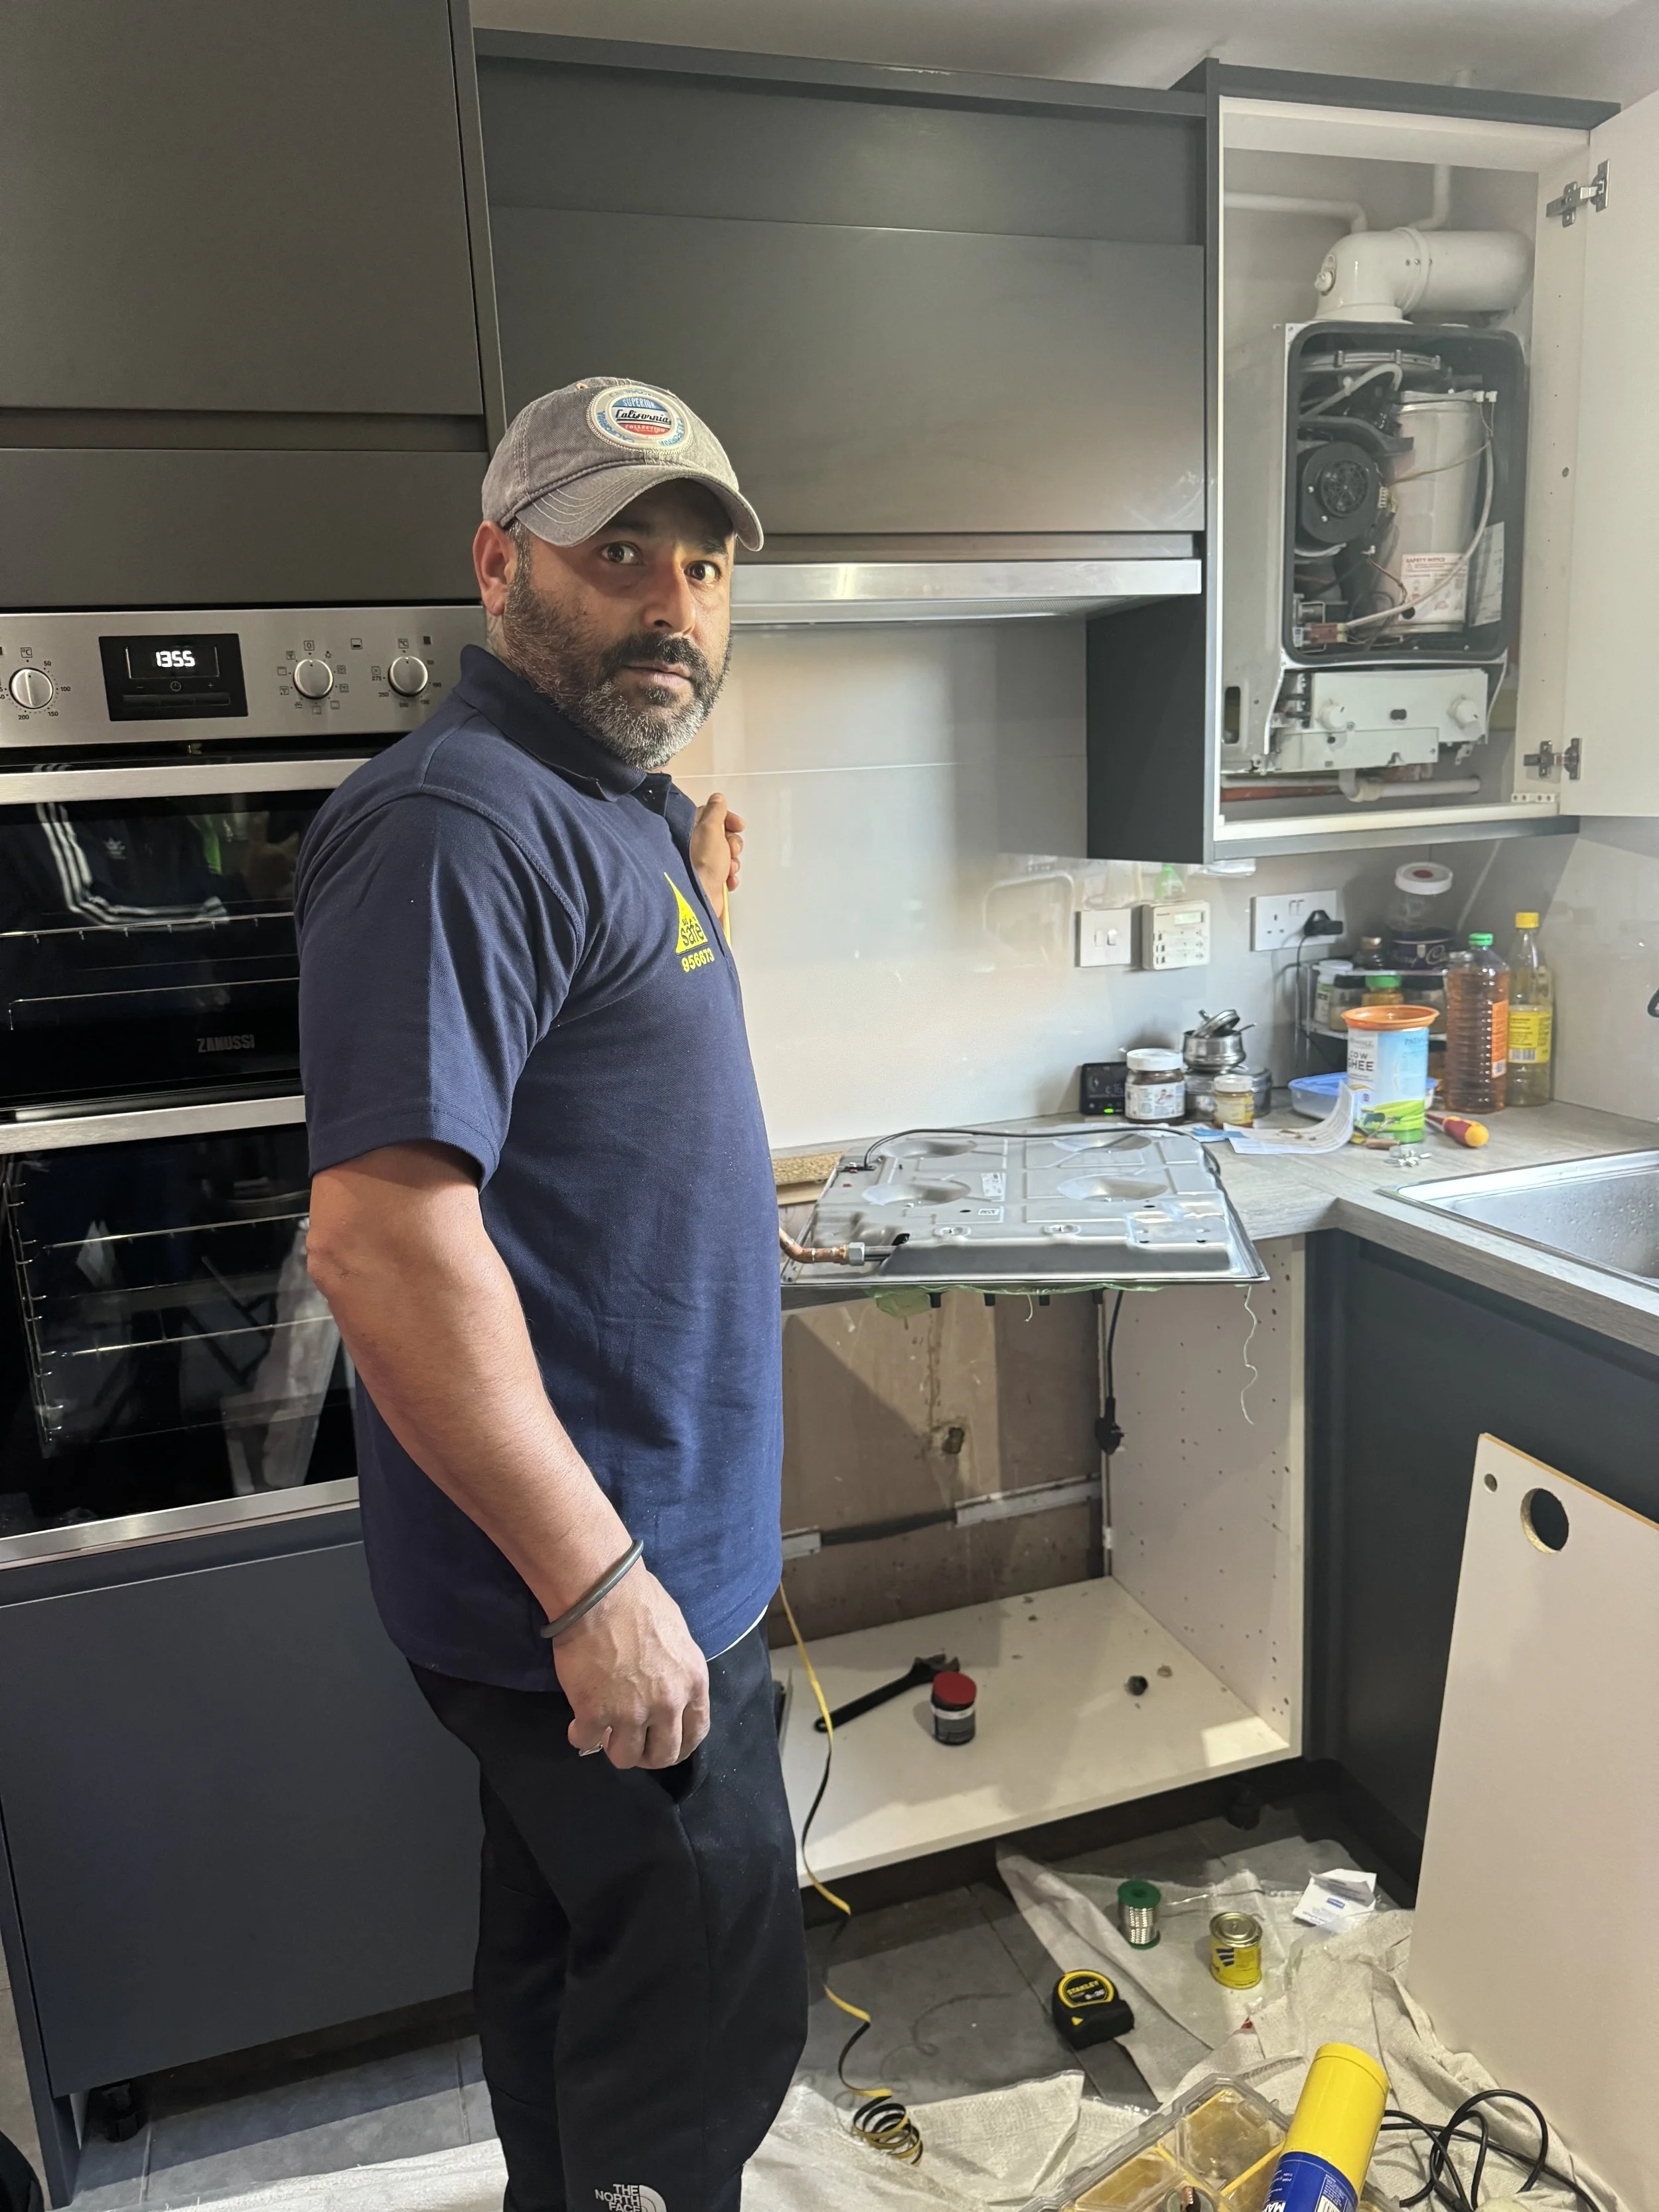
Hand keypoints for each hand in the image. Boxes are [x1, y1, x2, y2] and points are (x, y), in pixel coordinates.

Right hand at [550, 1564, 710, 1769]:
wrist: (600, 1593)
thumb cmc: (639, 1601)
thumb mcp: (677, 1635)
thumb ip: (677, 1670)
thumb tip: (668, 1685)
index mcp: (693, 1682)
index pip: (696, 1733)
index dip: (679, 1746)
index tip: (663, 1744)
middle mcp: (668, 1703)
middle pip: (663, 1755)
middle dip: (646, 1755)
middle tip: (630, 1742)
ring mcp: (631, 1712)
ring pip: (625, 1757)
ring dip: (613, 1748)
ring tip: (603, 1732)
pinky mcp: (595, 1713)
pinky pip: (587, 1742)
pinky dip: (581, 1736)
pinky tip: (577, 1724)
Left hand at [691, 792, 743, 908]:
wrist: (698, 898)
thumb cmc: (701, 865)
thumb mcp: (710, 829)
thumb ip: (715, 811)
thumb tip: (718, 799)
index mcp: (692, 830)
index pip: (712, 814)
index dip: (727, 818)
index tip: (737, 825)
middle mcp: (695, 845)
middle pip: (723, 835)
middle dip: (733, 843)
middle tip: (730, 850)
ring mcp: (703, 862)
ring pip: (727, 854)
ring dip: (733, 861)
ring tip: (727, 869)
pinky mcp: (709, 878)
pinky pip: (727, 872)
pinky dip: (730, 876)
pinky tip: (727, 880)